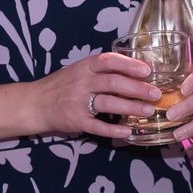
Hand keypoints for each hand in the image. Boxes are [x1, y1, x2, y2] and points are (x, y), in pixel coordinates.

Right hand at [36, 50, 164, 141]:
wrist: (35, 103)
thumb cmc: (63, 85)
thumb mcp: (80, 70)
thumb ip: (102, 70)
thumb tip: (137, 69)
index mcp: (85, 67)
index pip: (109, 61)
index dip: (130, 65)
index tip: (148, 71)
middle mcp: (82, 82)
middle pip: (114, 82)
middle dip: (138, 88)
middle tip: (156, 94)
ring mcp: (78, 102)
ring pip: (109, 103)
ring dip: (131, 107)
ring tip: (149, 111)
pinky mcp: (76, 121)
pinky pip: (98, 126)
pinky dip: (114, 130)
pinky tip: (128, 132)